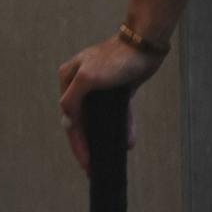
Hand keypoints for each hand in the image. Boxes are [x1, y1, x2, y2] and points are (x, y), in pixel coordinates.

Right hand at [56, 35, 159, 172]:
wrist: (144, 44)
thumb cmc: (116, 58)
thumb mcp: (88, 77)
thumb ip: (72, 98)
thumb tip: (67, 120)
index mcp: (68, 79)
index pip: (69, 119)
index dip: (77, 143)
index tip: (85, 162)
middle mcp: (80, 84)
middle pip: (83, 121)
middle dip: (89, 145)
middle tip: (94, 167)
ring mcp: (99, 88)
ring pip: (100, 119)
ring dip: (106, 138)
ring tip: (110, 158)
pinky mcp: (118, 90)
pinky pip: (118, 113)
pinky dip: (122, 127)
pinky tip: (128, 142)